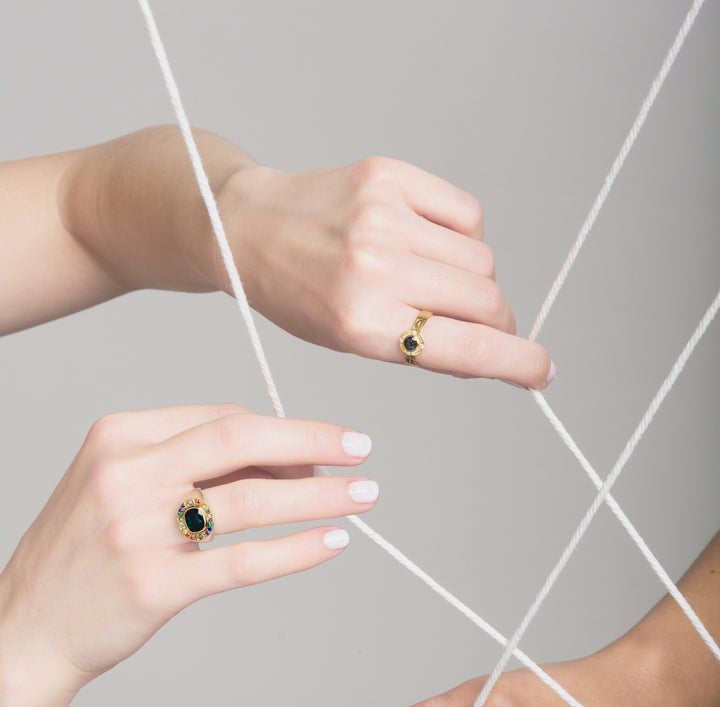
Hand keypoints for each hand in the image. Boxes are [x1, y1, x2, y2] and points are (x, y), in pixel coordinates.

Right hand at [0, 403, 376, 692]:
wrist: (26, 627)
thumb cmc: (83, 552)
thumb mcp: (118, 485)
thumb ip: (189, 464)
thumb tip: (285, 461)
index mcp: (118, 435)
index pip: (221, 418)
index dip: (282, 434)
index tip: (321, 451)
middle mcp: (126, 473)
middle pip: (240, 440)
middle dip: (312, 442)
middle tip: (361, 450)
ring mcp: (138, 529)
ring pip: (251, 500)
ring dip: (319, 497)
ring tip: (362, 497)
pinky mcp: (154, 584)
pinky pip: (243, 560)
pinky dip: (295, 549)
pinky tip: (331, 542)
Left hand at [216, 157, 553, 387]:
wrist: (246, 228)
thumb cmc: (298, 295)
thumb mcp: (351, 341)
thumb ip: (422, 348)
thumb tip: (495, 351)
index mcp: (362, 324)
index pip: (468, 348)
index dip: (519, 363)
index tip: (543, 372)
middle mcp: (376, 268)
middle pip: (488, 300)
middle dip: (497, 321)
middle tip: (480, 325)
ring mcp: (384, 218)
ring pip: (482, 259)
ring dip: (474, 279)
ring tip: (431, 278)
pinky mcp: (389, 177)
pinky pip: (467, 215)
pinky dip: (463, 235)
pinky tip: (429, 241)